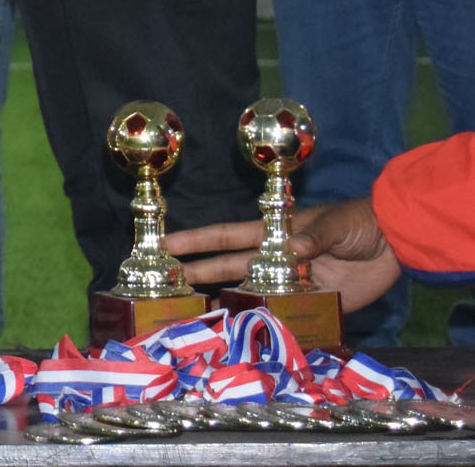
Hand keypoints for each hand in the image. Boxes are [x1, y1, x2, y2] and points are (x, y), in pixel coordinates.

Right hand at [164, 197, 398, 312]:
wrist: (395, 241)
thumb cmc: (357, 222)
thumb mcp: (334, 223)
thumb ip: (314, 236)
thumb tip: (293, 249)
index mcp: (273, 234)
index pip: (226, 238)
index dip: (195, 242)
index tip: (164, 247)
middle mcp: (276, 259)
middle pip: (230, 268)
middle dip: (199, 274)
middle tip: (167, 286)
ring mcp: (295, 282)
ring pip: (255, 293)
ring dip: (231, 303)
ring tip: (199, 314)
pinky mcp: (318, 301)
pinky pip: (292, 315)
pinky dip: (274, 325)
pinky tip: (254, 336)